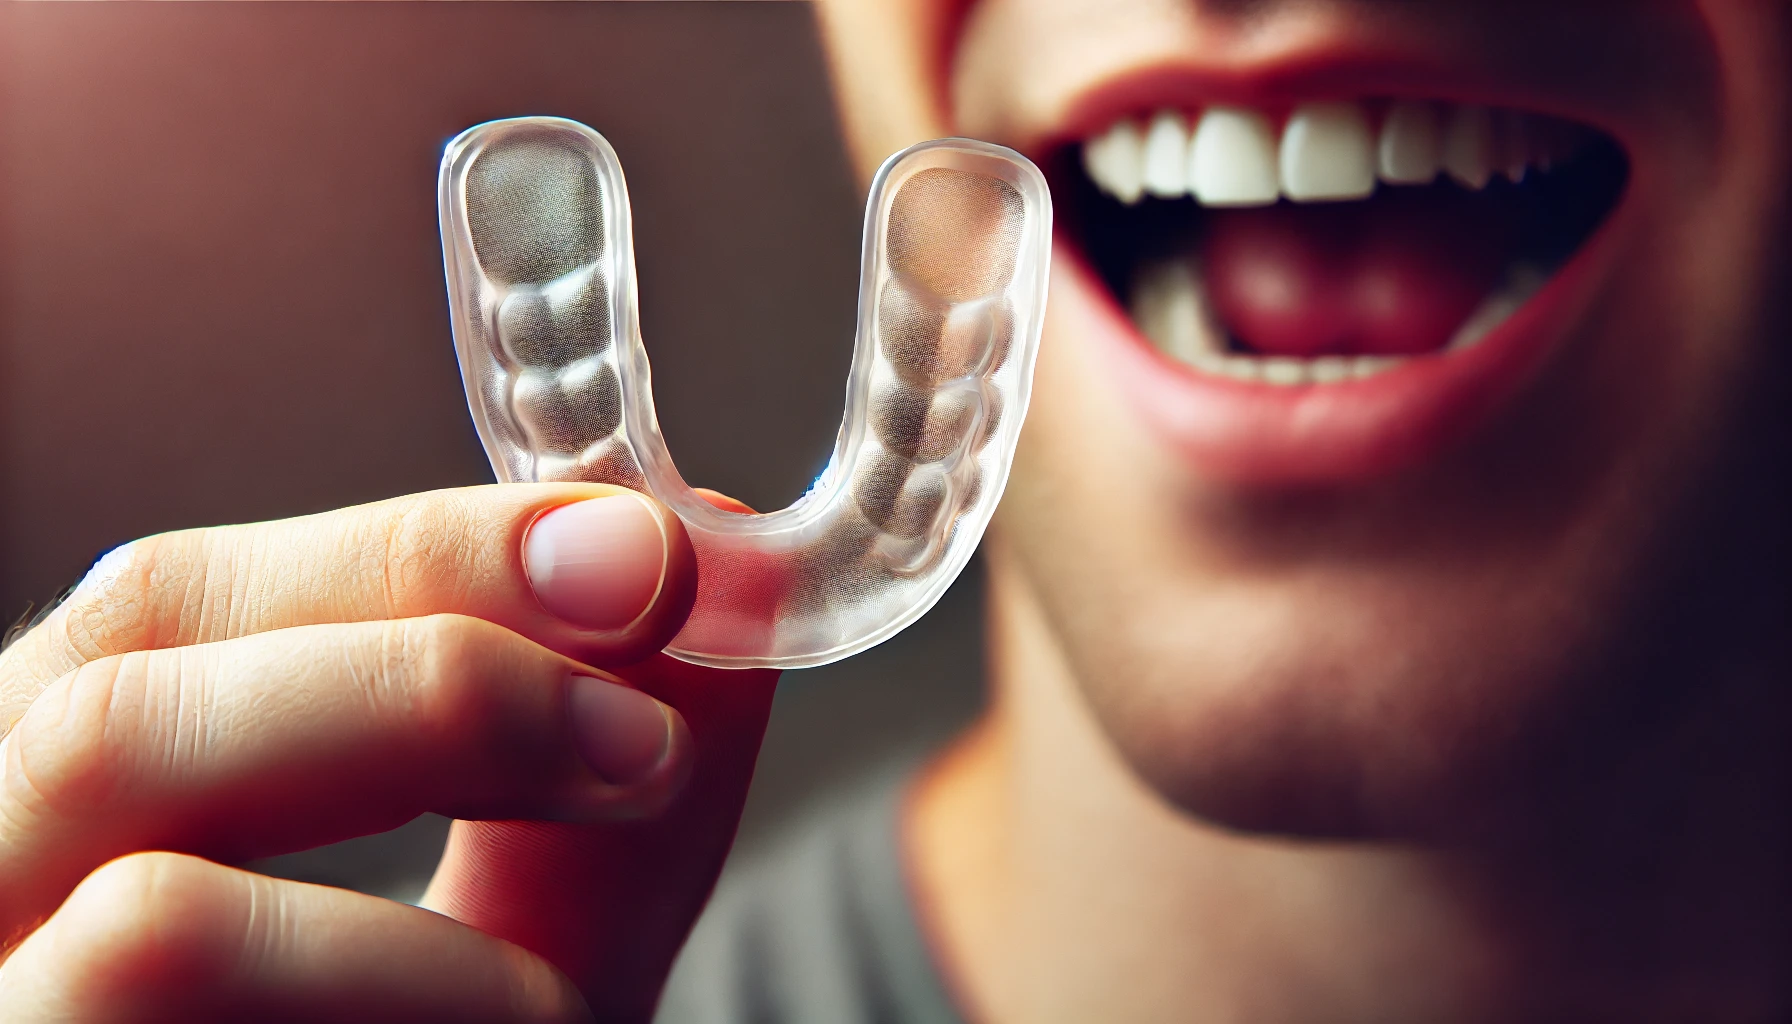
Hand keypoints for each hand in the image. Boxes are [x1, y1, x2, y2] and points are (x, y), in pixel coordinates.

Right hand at [0, 484, 779, 1021]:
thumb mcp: (504, 974)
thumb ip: (595, 814)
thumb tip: (720, 600)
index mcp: (61, 826)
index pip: (161, 611)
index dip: (408, 553)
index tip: (639, 552)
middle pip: (114, 709)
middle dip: (428, 678)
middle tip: (650, 734)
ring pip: (136, 922)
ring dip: (406, 947)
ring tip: (567, 990)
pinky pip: (153, 1021)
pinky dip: (395, 1021)